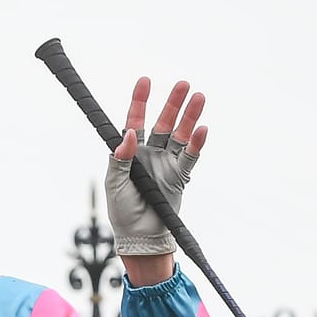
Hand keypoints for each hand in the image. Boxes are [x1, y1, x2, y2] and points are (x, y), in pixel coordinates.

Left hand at [105, 77, 207, 257]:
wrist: (140, 236)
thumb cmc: (122, 211)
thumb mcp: (115, 184)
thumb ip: (120, 158)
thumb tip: (129, 134)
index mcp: (132, 153)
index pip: (135, 121)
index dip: (140, 101)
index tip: (145, 81)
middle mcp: (151, 154)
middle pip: (164, 123)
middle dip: (173, 103)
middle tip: (183, 84)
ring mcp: (167, 163)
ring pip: (180, 135)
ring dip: (190, 117)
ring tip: (199, 97)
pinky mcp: (180, 176)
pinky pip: (190, 157)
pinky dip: (196, 144)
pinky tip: (202, 129)